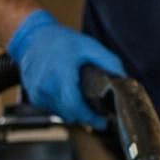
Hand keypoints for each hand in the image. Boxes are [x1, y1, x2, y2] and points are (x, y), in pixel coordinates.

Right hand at [6, 8, 124, 128]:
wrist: (34, 38)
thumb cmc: (63, 41)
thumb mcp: (91, 46)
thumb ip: (110, 63)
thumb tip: (125, 80)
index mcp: (60, 74)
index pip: (74, 105)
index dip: (90, 117)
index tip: (103, 122)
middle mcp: (46, 85)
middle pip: (69, 114)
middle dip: (87, 117)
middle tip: (100, 114)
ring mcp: (38, 92)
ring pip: (61, 114)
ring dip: (75, 113)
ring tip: (86, 103)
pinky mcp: (34, 96)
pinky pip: (53, 110)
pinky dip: (64, 108)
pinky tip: (71, 98)